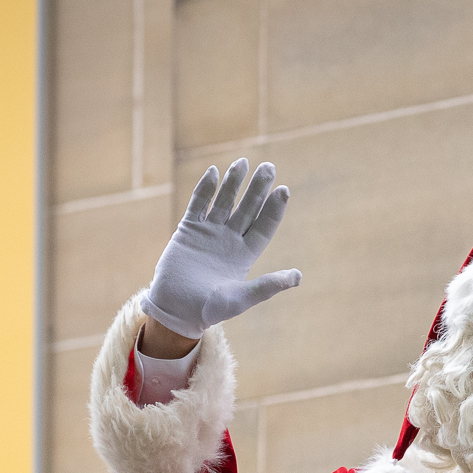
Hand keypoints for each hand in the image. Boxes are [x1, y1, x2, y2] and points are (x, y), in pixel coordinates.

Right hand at [145, 159, 300, 340]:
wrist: (175, 310)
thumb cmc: (209, 310)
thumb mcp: (242, 298)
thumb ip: (268, 285)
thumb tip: (297, 276)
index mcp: (245, 255)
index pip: (264, 226)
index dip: (274, 208)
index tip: (284, 190)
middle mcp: (229, 240)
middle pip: (247, 208)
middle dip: (258, 188)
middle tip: (269, 167)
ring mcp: (209, 232)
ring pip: (224, 201)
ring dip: (233, 182)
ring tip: (243, 162)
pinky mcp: (188, 230)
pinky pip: (198, 204)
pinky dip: (206, 189)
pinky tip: (214, 172)